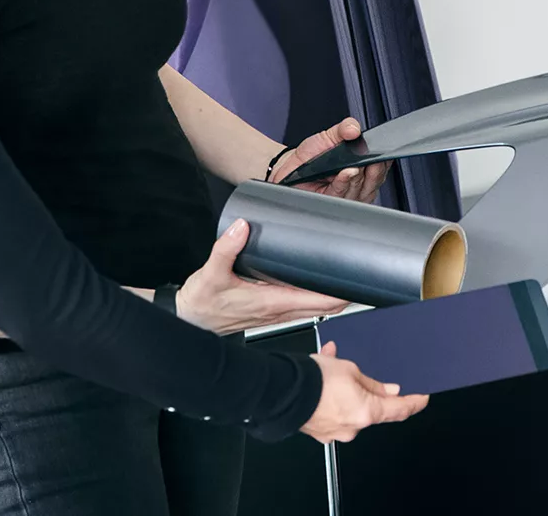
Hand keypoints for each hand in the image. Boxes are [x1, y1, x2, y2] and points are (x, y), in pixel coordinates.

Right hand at [176, 218, 347, 333]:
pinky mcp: (270, 311)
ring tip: (345, 273)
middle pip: (325, 307)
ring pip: (316, 308)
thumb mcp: (210, 273)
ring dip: (333, 296)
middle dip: (346, 292)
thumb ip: (226, 248)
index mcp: (272, 303)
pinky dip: (316, 297)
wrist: (188, 321)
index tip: (358, 278)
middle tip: (360, 271)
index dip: (343, 293)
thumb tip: (242, 226)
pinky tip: (316, 281)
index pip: (319, 302)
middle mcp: (279, 311)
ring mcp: (276, 314)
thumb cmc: (201, 303)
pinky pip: (302, 306)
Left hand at [270, 117, 391, 201]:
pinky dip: (345, 182)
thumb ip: (345, 128)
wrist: (291, 167)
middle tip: (372, 160)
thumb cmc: (312, 154)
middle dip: (375, 170)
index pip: (382, 167)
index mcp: (364, 168)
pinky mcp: (332, 202)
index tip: (383, 154)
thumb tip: (355, 129)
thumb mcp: (330, 135)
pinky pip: (342, 193)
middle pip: (375, 180)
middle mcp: (358, 184)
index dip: (384, 161)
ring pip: (360, 188)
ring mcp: (347, 195)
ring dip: (358, 176)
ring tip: (354, 165)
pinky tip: (346, 173)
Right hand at [301, 340, 428, 442]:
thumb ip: (373, 383)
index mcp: (366, 413)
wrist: (282, 392)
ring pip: (351, 408)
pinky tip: (324, 378)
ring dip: (348, 390)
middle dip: (370, 391)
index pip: (400, 411)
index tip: (423, 398)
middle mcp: (353, 428)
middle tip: (362, 373)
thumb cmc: (314, 381)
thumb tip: (388, 391)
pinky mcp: (320, 431)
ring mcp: (335, 432)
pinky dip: (333, 396)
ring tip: (335, 368)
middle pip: (373, 410)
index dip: (414, 403)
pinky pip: (334, 411)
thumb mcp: (350, 370)